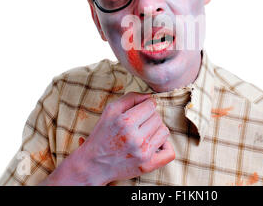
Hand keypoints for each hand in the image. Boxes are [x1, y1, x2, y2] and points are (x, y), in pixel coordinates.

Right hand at [41, 92, 174, 184]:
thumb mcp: (110, 111)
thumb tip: (150, 96)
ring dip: (156, 130)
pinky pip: (169, 153)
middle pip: (157, 118)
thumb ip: (130, 98)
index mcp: (125, 122)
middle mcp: (134, 138)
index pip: (150, 105)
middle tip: (138, 124)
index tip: (140, 111)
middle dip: (149, 118)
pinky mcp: (147, 165)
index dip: (146, 105)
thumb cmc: (102, 134)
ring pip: (164, 131)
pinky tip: (155, 144)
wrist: (93, 164)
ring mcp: (142, 153)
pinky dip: (165, 146)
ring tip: (144, 133)